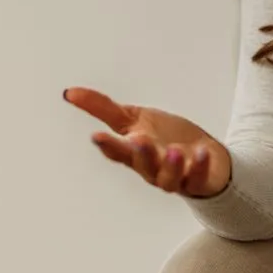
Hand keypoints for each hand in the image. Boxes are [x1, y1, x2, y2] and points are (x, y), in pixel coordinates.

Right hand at [63, 86, 231, 197]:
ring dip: (170, 166)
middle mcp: (152, 168)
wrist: (203, 155)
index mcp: (133, 152)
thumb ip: (102, 107)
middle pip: (142, 166)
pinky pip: (198, 178)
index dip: (108, 145)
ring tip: (174, 151)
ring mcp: (175, 176)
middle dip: (140, 155)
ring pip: (168, 178)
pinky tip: (201, 152)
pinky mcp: (198, 180)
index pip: (117, 151)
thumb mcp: (133, 118)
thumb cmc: (165, 138)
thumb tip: (69, 92)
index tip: (98, 135)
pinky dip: (199, 167)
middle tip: (139, 140)